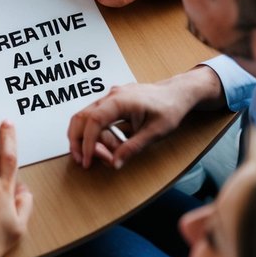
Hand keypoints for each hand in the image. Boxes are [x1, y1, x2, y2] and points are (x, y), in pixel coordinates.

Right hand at [66, 72, 218, 170]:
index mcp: (120, 100)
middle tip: (81, 161)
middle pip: (82, 117)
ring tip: (97, 156)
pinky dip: (95, 133)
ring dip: (86, 138)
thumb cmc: (169, 109)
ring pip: (86, 117)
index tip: (87, 161)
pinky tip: (106, 146)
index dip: (88, 142)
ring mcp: (110, 98)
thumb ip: (133, 147)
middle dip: (78, 140)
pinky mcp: (112, 103)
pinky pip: (96, 117)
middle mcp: (110, 96)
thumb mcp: (155, 132)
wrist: (177, 93)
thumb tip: (114, 163)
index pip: (94, 121)